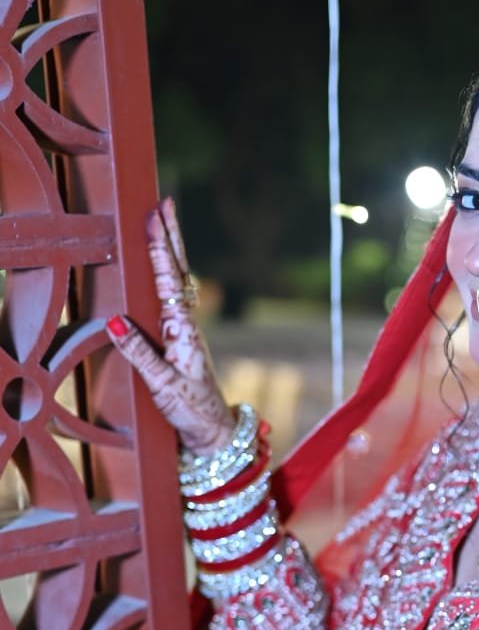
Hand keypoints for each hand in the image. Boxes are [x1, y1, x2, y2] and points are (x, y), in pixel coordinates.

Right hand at [105, 196, 234, 455]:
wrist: (212, 428)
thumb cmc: (190, 408)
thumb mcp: (162, 384)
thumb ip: (139, 353)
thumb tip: (114, 321)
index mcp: (183, 329)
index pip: (168, 281)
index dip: (160, 249)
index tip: (154, 218)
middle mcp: (186, 323)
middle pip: (178, 271)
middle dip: (170, 237)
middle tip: (165, 202)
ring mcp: (185, 328)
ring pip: (177, 281)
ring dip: (170, 250)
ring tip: (163, 221)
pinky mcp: (181, 337)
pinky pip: (173, 296)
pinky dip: (168, 272)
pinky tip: (164, 264)